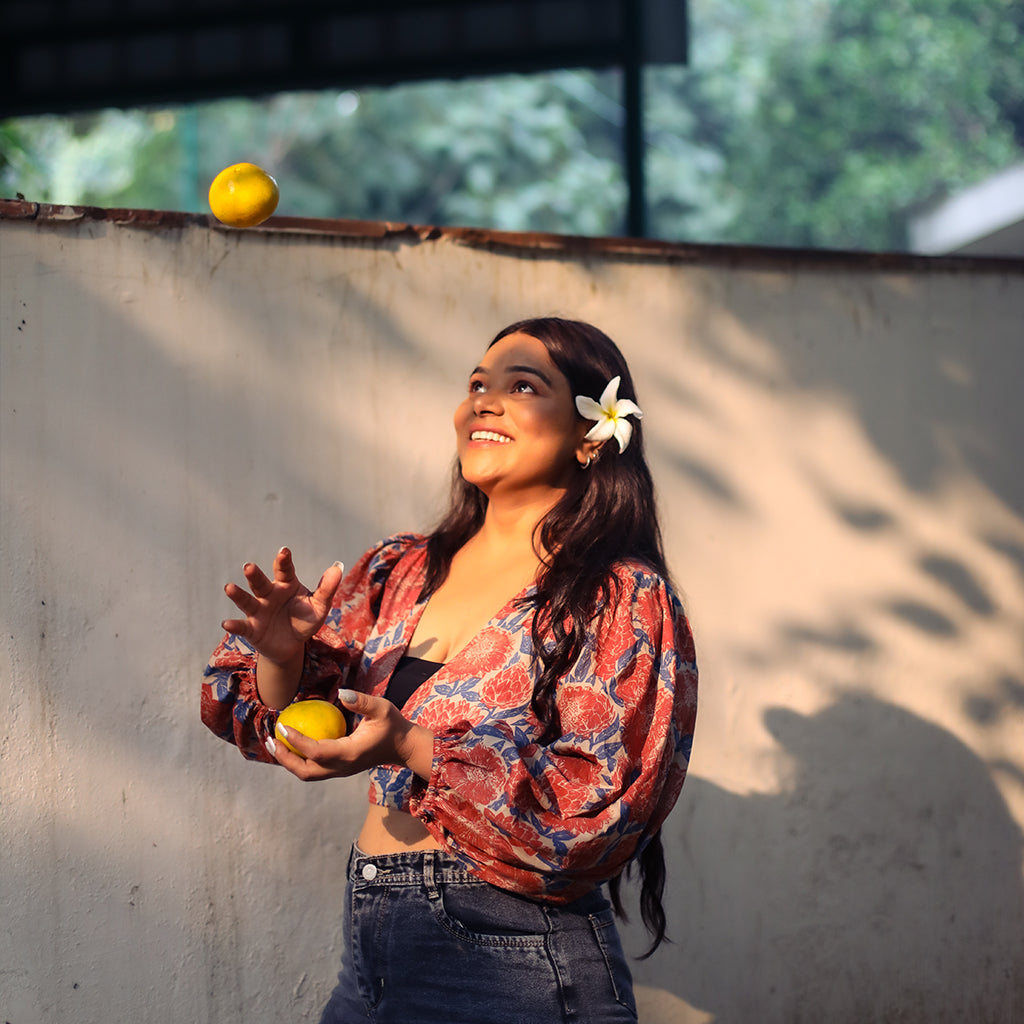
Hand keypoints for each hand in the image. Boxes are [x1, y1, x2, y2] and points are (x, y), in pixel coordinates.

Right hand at [221, 547, 342, 666]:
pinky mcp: (252, 629)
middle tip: (249, 567)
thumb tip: (338, 567)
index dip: (283, 561)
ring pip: (247, 600)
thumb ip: (327, 588)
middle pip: (260, 583)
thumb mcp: (319, 606)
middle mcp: (269, 594)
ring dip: (238, 594)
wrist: (292, 645)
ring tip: (229, 587)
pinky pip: (242, 626)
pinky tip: (226, 623)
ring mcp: (258, 611)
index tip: (284, 551)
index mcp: (286, 585)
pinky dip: (234, 625)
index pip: (284, 570)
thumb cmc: (305, 619)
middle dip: (254, 575)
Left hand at [266, 690, 434, 781]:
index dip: (296, 741)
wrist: (403, 747)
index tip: (282, 725)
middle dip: (284, 758)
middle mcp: (342, 767)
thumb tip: (341, 692)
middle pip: (305, 771)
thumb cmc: (393, 725)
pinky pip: (314, 768)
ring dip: (288, 761)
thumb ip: (362, 701)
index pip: (316, 751)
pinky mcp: (340, 769)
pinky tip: (292, 743)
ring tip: (275, 743)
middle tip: (270, 739)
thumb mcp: (382, 708)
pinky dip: (299, 759)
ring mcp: (341, 771)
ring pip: (308, 774)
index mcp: (350, 754)